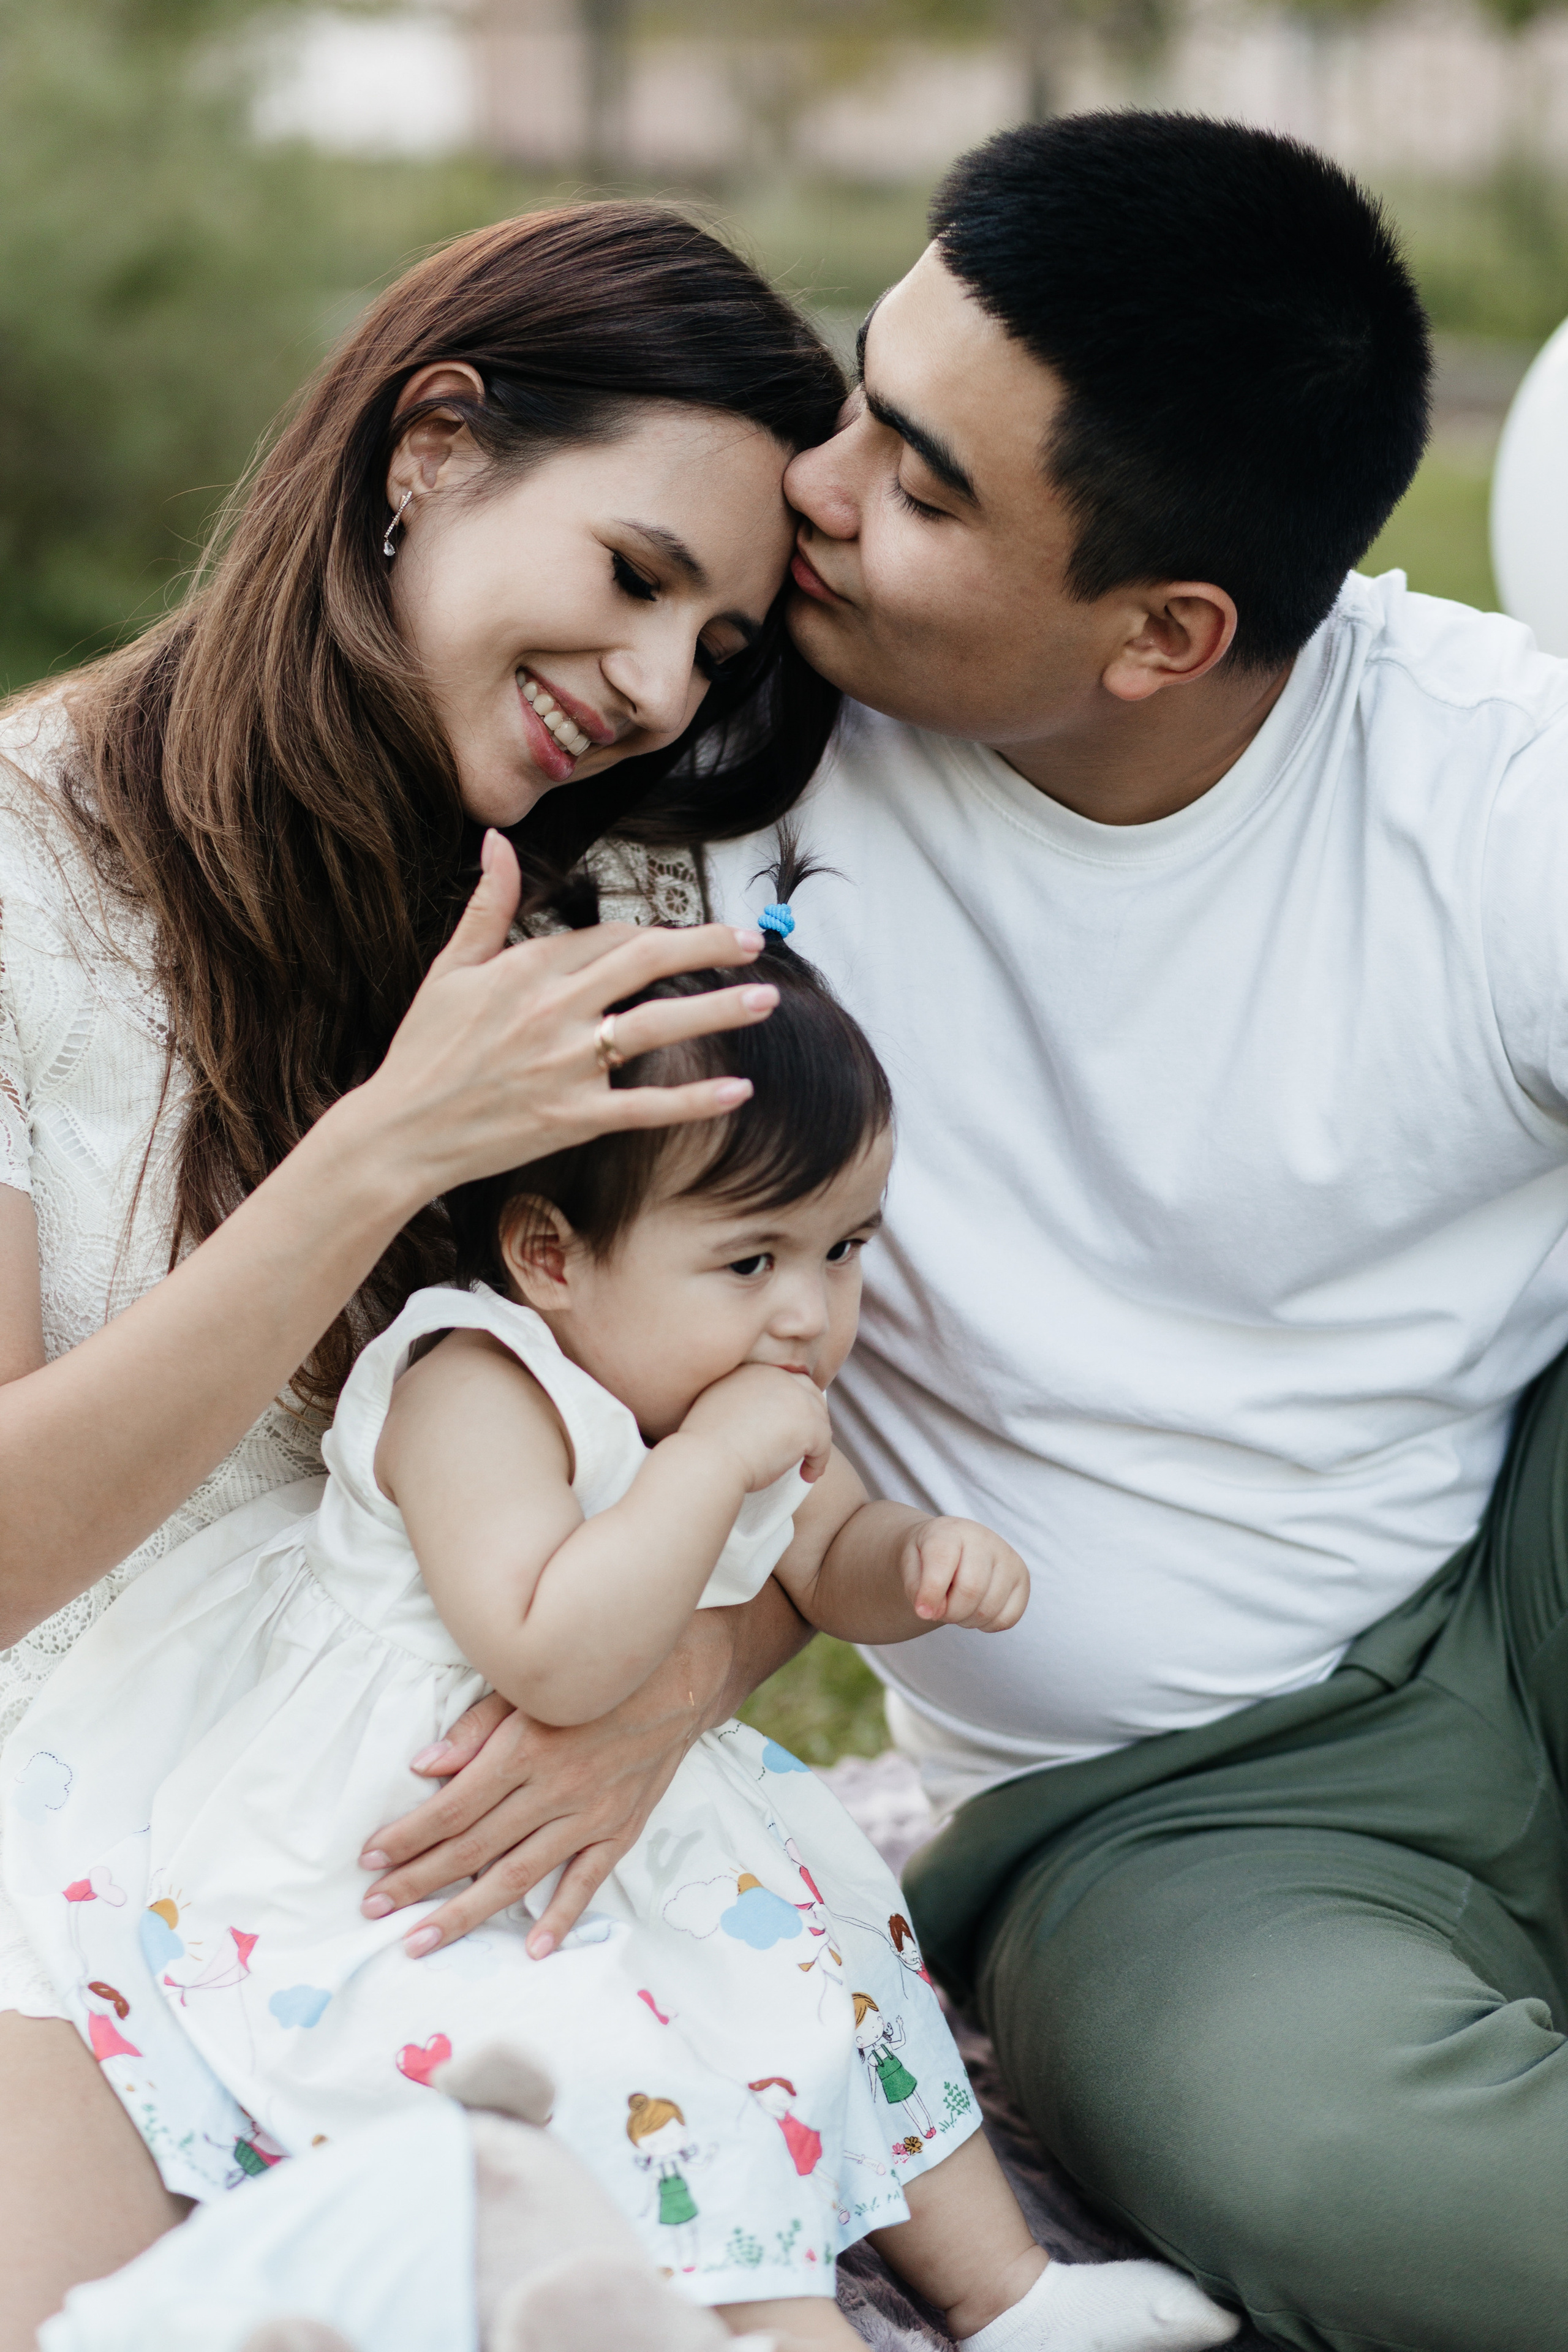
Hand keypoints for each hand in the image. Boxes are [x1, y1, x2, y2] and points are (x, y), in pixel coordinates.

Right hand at [349, 830, 778, 1201]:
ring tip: (765, 999)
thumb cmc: (424, 1051)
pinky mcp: (573, 1118)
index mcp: (526, 970)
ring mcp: (566, 1066)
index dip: (653, 934)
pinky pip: (646, 1106)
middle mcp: (552, 1011)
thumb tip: (497, 841)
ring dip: (717, 1011)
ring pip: (656, 1028)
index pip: (607, 937)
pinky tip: (739, 1089)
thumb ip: (487, 905)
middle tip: (753, 942)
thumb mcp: (450, 969)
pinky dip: (695, 1099)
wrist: (399, 1134)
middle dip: (705, 947)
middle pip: (645, 964)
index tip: (687, 936)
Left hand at [358, 1611, 738, 1956]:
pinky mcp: (621, 1830)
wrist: (684, 1677)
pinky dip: (559, 1917)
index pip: (452, 1807)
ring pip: (517, 1876)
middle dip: (418, 1882)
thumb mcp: (529, 1686)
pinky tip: (531, 1947)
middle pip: (473, 1849)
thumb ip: (476, 1729)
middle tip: (374, 1909)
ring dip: (465, 1912)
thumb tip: (424, 1767)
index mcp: (525, 1750)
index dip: (407, 1835)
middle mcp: (554, 1790)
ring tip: (422, 1941)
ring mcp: (590, 1817)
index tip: (368, 1858)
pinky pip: (585, 1881)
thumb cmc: (596, 1677)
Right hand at [678, 1362, 833, 1491]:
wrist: (707, 1459)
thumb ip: (741, 1399)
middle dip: (811, 1418)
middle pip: (808, 1394)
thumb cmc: (704, 1443)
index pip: (786, 1381)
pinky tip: (807, 1476)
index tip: (790, 1427)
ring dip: (816, 1441)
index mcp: (756, 1370)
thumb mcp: (719, 1404)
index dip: (792, 1404)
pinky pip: (824, 1444)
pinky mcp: (809, 1424)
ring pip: (819, 1419)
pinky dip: (818, 1462)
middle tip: (808, 1444)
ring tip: (808, 1464)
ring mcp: (797, 1399)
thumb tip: (759, 1416)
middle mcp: (779, 1377)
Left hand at [900, 1517, 1028, 1631]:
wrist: (949, 1545)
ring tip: (957, 1606)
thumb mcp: (910, 1565)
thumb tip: (933, 1612)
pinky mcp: (1022, 1579)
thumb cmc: (927, 1557)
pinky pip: (1007, 1619)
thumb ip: (916, 1588)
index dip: (931, 1594)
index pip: (943, 1563)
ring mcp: (1009, 1558)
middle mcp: (985, 1539)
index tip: (922, 1612)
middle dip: (950, 1612)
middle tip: (941, 1610)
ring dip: (966, 1620)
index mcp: (951, 1530)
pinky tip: (976, 1609)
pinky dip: (987, 1624)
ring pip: (989, 1609)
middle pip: (971, 1590)